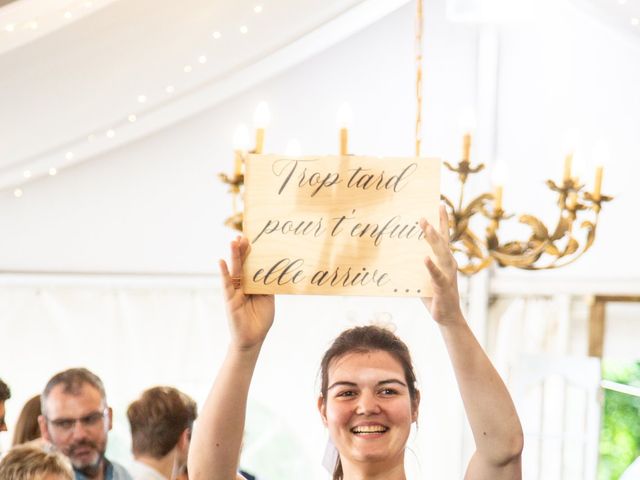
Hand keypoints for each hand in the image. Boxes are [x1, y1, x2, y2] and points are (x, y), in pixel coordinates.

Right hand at [219, 236, 274, 350]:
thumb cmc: (260, 319)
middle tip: (244, 235)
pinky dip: (224, 272)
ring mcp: (235, 291)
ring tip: (233, 241)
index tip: (254, 238)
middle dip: (243, 250)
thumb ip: (267, 284)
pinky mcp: (229, 299)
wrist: (253, 339)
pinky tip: (221, 261)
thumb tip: (273, 268)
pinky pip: (226, 284)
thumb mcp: (268, 298)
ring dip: (234, 256)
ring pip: (235, 270)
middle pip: (243, 264)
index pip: (252, 265)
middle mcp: (243, 285)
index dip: (252, 253)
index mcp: (253, 284)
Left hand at [420, 205, 463, 325]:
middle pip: (441, 242)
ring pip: (441, 254)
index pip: (444, 237)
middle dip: (433, 227)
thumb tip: (397, 251)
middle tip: (423, 216)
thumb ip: (415, 264)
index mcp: (444, 260)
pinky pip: (437, 275)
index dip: (442, 220)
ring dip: (433, 240)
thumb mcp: (424, 276)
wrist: (447, 318)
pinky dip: (431, 267)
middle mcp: (449, 264)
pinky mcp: (444, 288)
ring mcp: (448, 275)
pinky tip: (424, 258)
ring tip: (426, 228)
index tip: (439, 204)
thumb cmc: (434, 295)